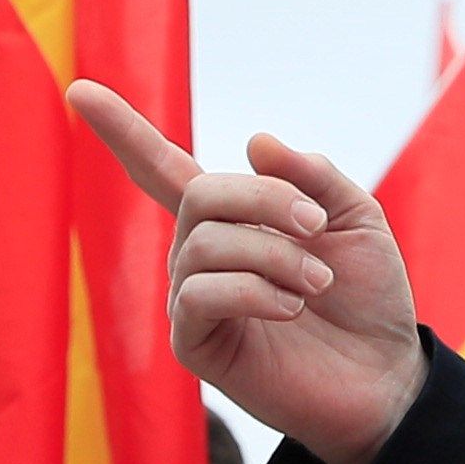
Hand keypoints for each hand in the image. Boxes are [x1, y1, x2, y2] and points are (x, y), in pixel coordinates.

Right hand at [69, 81, 426, 463]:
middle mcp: (201, 255)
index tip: (79, 88)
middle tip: (318, 229)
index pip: (164, 168)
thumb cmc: (369, 299)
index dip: (123, 131)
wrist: (385, 375)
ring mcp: (193, 299)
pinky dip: (256, 291)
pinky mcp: (195, 343)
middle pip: (201, 195)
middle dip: (267, 200)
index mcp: (235, 220)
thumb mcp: (357, 220)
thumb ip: (314, 177)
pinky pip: (202, 294)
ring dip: (276, 254)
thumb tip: (253, 142)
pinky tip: (291, 308)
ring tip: (317, 283)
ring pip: (205, 244)